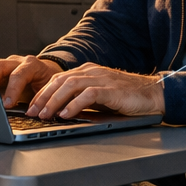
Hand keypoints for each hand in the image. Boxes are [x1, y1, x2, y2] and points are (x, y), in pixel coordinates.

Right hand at [0, 55, 62, 108]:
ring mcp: (8, 64)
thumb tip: (28, 114)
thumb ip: (38, 100)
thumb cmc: (49, 84)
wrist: (49, 74)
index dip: (12, 90)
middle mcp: (18, 62)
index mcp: (32, 65)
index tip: (7, 104)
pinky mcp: (2, 70)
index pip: (18, 75)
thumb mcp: (47, 92)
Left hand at [27, 63, 163, 119]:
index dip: (42, 92)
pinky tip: (66, 114)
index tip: (31, 106)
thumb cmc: (126, 97)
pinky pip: (89, 94)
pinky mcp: (112, 89)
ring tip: (45, 114)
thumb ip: (81, 99)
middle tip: (32, 112)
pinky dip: (75, 104)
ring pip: (70, 85)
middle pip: (60, 80)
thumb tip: (59, 111)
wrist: (154, 94)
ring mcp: (102, 79)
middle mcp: (92, 72)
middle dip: (43, 97)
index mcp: (87, 71)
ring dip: (55, 101)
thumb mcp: (98, 97)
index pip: (58, 79)